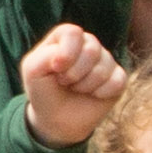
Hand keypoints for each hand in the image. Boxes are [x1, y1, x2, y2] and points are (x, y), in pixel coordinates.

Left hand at [15, 22, 126, 147]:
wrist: (56, 119)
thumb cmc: (43, 90)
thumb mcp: (33, 72)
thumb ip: (44, 57)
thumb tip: (65, 57)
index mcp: (66, 37)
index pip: (73, 33)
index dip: (66, 53)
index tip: (55, 69)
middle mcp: (88, 44)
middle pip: (91, 50)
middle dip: (74, 73)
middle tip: (64, 82)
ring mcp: (105, 60)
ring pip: (103, 68)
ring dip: (84, 85)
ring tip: (75, 89)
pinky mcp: (118, 77)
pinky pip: (117, 81)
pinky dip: (101, 93)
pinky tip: (92, 95)